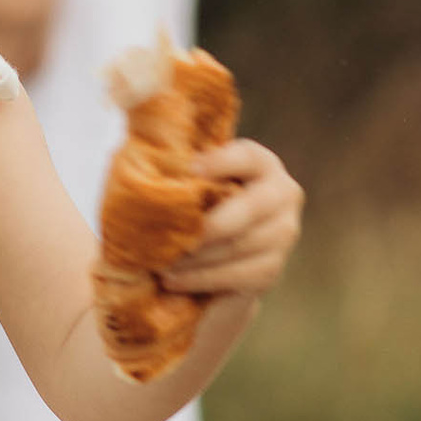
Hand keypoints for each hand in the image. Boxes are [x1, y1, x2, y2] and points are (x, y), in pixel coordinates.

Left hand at [157, 139, 301, 298]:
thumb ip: (174, 162)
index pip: (246, 157)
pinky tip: (173, 280)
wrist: (216, 249)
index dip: (221, 162)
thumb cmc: (194, 202)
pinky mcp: (273, 269)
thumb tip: (136, 140)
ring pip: (239, 247)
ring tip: (160, 265)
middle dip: (205, 227)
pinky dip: (202, 280)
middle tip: (167, 237)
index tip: (190, 171)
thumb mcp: (188, 177)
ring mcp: (284, 234)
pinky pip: (238, 277)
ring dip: (196, 259)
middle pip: (248, 210)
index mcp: (261, 163)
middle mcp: (283, 194)